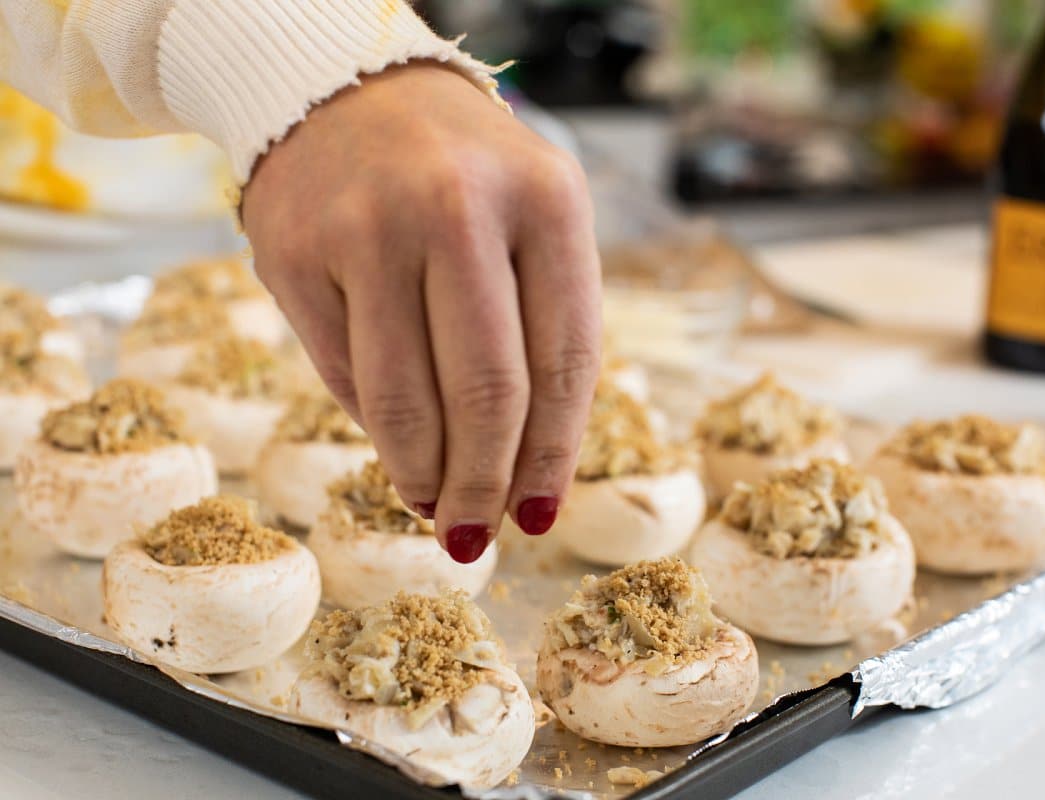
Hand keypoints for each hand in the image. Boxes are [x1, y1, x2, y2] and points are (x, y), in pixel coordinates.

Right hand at [243, 62, 601, 562]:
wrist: (348, 94)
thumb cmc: (466, 182)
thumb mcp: (534, 223)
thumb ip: (542, 333)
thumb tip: (521, 481)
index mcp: (546, 200)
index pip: (565, 360)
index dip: (553, 455)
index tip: (539, 515)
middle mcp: (457, 208)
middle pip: (486, 394)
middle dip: (482, 486)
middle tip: (473, 534)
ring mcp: (367, 228)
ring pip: (402, 402)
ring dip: (421, 477)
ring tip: (431, 504)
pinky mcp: (294, 254)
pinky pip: (343, 376)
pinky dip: (372, 424)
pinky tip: (391, 436)